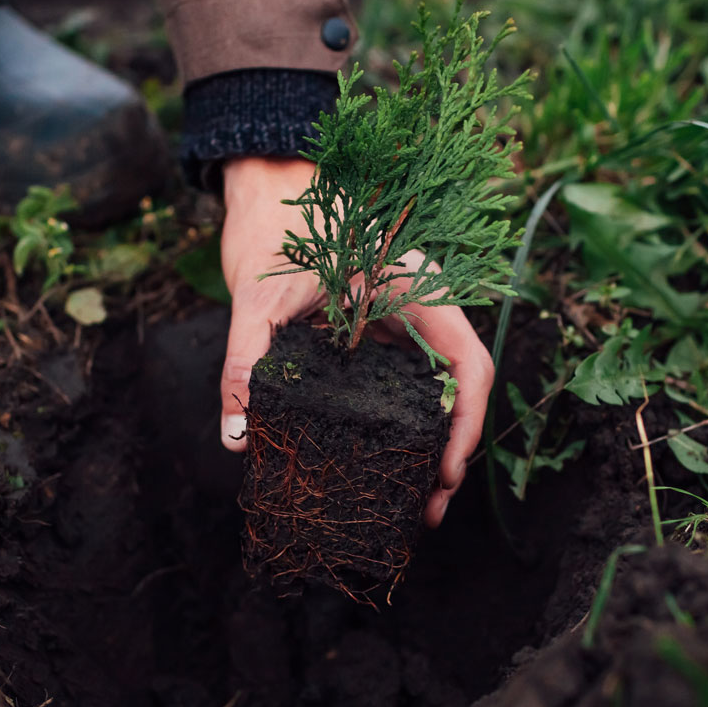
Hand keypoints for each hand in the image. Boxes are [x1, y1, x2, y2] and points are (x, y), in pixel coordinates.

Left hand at [219, 155, 493, 526]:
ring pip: (437, 393)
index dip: (466, 423)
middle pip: (459, 390)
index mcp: (416, 288)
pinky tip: (384, 464)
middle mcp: (420, 309)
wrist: (265, 197)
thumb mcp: (257, 297)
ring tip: (412, 504)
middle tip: (427, 509)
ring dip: (430, 448)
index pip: (468, 362)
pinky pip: (405, 387)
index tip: (444, 472)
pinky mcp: (380, 338)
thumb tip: (239, 437)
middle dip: (451, 453)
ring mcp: (403, 325)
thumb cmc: (273, 232)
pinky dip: (402, 428)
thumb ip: (246, 360)